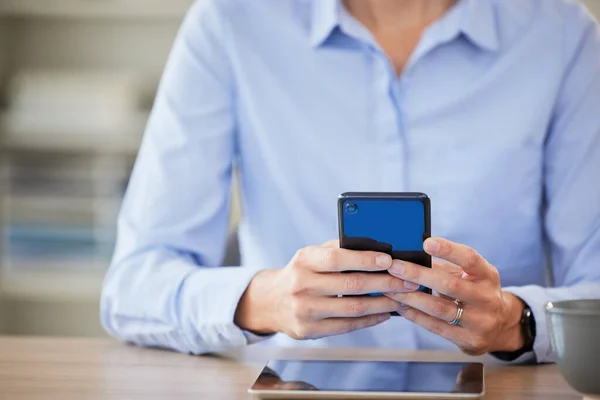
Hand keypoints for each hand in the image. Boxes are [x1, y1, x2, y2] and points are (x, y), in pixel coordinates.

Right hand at [234, 240, 417, 338]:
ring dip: (383, 303)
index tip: (389, 259)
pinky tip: (385, 313)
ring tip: (402, 298)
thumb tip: (376, 247)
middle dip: (385, 282)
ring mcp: (304, 310)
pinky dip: (370, 319)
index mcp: (304, 260)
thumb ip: (338, 250)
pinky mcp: (308, 331)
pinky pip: (347, 326)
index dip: (365, 259)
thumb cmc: (301, 273)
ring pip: (353, 308)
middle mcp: (301, 285)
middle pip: (351, 284)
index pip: (338, 258)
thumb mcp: (311, 255)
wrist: (270, 301)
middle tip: (408, 281)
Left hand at [385, 237, 524, 355]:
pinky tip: (400, 306)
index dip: (449, 250)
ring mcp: (480, 322)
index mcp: (488, 276)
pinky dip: (415, 315)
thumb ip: (444, 267)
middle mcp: (487, 298)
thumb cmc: (475, 292)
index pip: (470, 259)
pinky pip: (436, 327)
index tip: (426, 242)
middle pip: (450, 285)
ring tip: (390, 288)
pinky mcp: (469, 341)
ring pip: (439, 309)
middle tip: (394, 267)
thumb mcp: (469, 276)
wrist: (499, 327)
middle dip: (418, 274)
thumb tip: (412, 256)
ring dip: (411, 297)